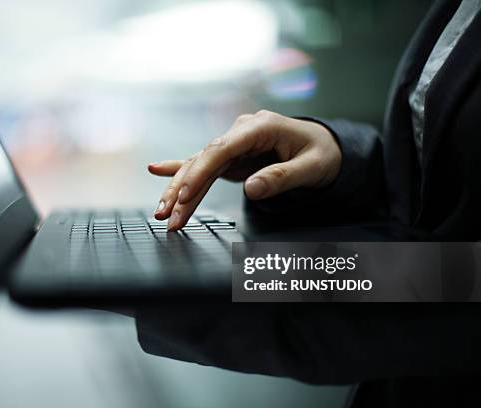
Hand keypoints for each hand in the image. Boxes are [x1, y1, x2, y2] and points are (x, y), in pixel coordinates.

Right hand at [148, 110, 341, 229]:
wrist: (323, 145)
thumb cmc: (320, 153)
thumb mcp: (311, 167)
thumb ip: (281, 177)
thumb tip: (251, 189)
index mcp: (259, 127)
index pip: (222, 149)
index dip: (200, 173)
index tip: (185, 196)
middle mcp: (240, 132)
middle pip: (203, 160)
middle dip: (182, 189)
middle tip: (168, 216)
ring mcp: (233, 144)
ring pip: (198, 166)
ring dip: (179, 191)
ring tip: (162, 214)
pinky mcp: (230, 157)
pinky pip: (202, 166)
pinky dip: (181, 171)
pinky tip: (157, 170)